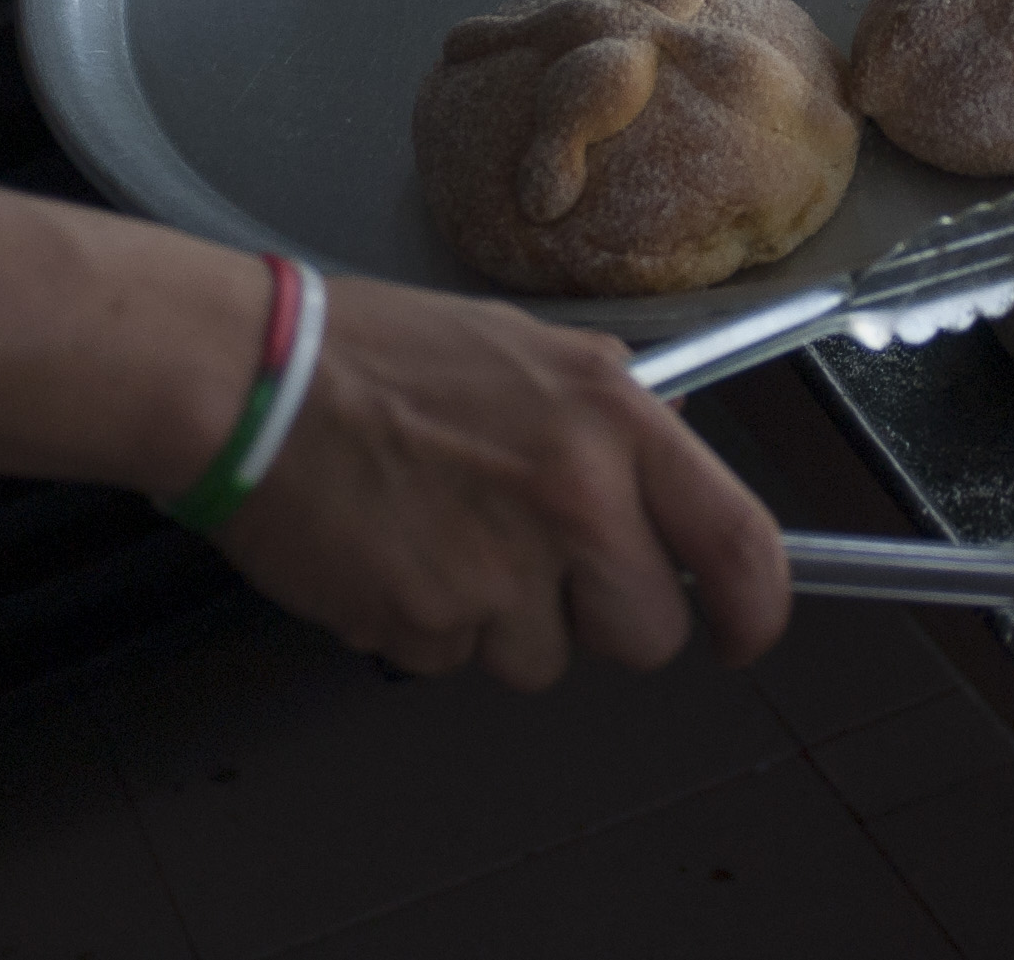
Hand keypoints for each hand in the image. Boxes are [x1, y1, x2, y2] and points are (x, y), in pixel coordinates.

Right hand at [212, 277, 791, 689]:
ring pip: (546, 660)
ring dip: (503, 624)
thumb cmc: (382, 354)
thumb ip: (612, 420)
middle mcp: (576, 496)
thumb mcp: (534, 352)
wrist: (255, 377)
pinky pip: (457, 661)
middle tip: (543, 566)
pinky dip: (429, 626)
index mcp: (615, 420)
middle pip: (647, 634)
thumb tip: (666, 470)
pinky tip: (394, 552)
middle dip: (603, 620)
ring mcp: (502, 567)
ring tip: (444, 536)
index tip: (746, 632)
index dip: (758, 608)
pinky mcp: (427, 620)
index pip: (737, 540)